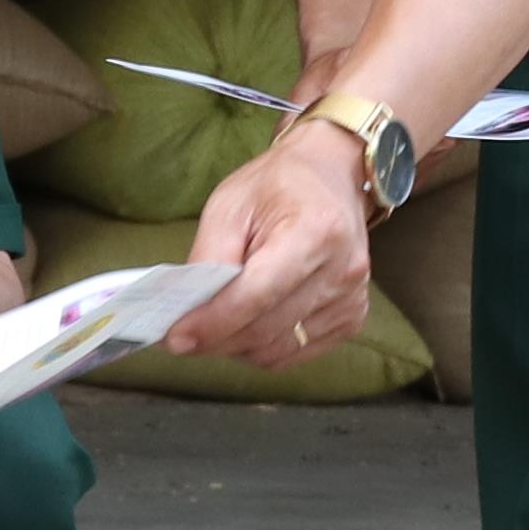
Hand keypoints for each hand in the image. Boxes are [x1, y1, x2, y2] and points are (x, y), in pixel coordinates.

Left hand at [170, 126, 373, 365]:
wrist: (331, 177)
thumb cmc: (276, 186)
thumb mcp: (229, 205)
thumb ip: (209, 257)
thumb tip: (188, 310)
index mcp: (316, 230)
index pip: (258, 294)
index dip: (213, 322)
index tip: (175, 337)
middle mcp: (343, 270)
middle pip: (266, 329)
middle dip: (217, 338)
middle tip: (181, 335)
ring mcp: (352, 299)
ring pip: (278, 350)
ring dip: (236, 346)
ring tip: (214, 323)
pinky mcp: (353, 319)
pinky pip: (295, 353)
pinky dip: (262, 349)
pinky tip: (246, 324)